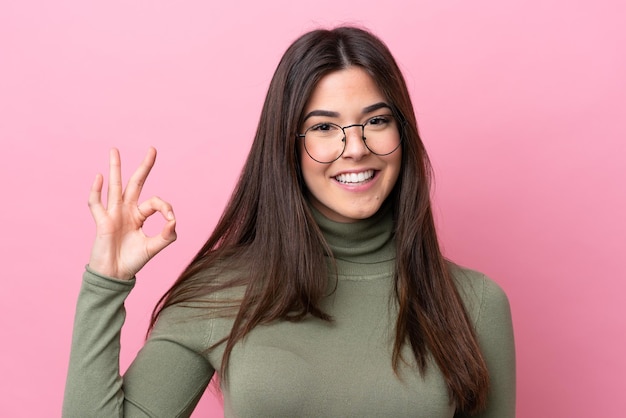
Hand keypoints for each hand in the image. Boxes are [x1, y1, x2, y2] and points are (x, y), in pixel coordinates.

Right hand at [87, 147, 176, 279]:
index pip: (155, 202)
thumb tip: (173, 220)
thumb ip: (166, 235)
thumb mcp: (153, 248)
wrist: (114, 275)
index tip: (171, 220)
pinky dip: (96, 191)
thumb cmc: (132, 262)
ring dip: (115, 168)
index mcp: (139, 216)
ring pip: (115, 186)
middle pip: (136, 183)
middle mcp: (126, 211)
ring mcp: (113, 214)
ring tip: (114, 150)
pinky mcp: (101, 222)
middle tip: (153, 149)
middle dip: (144, 167)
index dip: (165, 207)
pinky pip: (96, 204)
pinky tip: (100, 177)